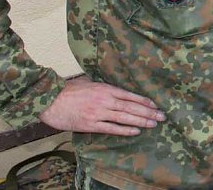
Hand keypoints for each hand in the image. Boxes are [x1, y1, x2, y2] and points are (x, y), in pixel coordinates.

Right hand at [39, 76, 164, 136]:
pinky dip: (124, 130)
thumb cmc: (68, 90)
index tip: (156, 105)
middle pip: (131, 107)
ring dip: (141, 121)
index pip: (130, 95)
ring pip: (124, 118)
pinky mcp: (90, 124)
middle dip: (148, 112)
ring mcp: (98, 113)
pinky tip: (136, 131)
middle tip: (162, 116)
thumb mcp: (89, 82)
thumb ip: (104, 86)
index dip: (144, 101)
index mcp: (106, 88)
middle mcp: (105, 100)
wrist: (50, 100)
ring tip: (153, 124)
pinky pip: (111, 128)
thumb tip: (116, 89)